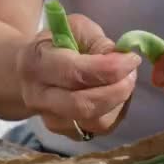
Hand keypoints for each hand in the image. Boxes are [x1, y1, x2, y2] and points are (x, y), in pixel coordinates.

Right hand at [16, 14, 140, 139]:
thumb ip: (98, 42)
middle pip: (84, 106)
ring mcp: (53, 121)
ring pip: (97, 122)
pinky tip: (115, 94)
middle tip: (132, 74)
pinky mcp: (69, 134)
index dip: (109, 68)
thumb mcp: (75, 29)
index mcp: (37, 63)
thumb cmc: (56, 44)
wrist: (32, 72)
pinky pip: (101, 128)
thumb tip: (123, 60)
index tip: (132, 59)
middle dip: (117, 91)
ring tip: (124, 81)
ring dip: (120, 102)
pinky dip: (116, 112)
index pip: (75, 73)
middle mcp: (40, 98)